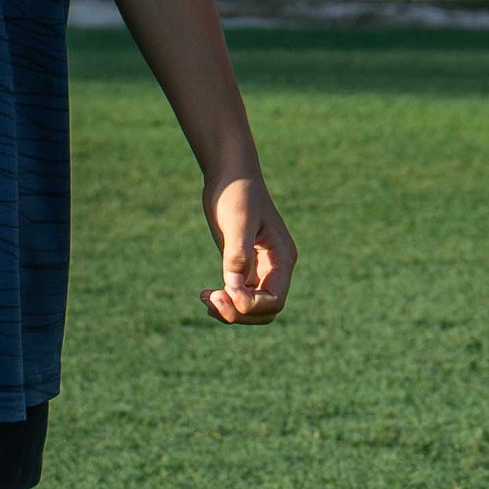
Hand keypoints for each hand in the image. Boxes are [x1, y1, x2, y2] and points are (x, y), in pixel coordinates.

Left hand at [203, 169, 294, 324]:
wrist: (230, 175)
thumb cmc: (238, 192)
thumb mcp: (238, 221)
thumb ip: (238, 255)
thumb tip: (234, 289)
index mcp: (283, 257)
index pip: (275, 300)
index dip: (251, 305)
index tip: (225, 291)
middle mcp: (275, 267)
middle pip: (265, 311)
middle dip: (240, 313)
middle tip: (212, 298)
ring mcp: (260, 269)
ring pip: (252, 309)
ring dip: (230, 312)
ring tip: (206, 298)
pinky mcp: (244, 267)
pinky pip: (239, 298)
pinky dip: (224, 303)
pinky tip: (206, 294)